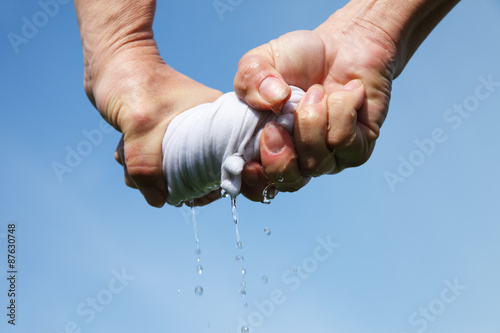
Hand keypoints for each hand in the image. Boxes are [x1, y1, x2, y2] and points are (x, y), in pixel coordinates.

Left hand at [84, 44, 221, 206]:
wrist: (110, 62)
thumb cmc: (131, 82)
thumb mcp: (140, 127)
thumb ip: (147, 168)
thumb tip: (159, 201)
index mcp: (218, 120)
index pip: (231, 163)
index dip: (215, 184)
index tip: (190, 193)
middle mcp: (208, 128)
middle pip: (202, 175)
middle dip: (170, 182)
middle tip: (148, 175)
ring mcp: (187, 135)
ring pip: (174, 174)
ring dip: (147, 176)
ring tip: (128, 153)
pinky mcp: (167, 139)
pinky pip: (158, 167)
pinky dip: (138, 168)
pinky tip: (123, 148)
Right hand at [235, 19, 394, 200]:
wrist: (345, 44)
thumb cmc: (300, 57)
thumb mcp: (261, 61)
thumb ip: (250, 78)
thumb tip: (273, 100)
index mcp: (268, 146)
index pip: (258, 185)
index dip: (254, 183)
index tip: (251, 164)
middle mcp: (299, 159)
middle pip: (289, 181)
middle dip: (280, 156)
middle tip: (278, 123)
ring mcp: (329, 158)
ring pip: (316, 161)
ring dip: (312, 119)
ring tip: (316, 91)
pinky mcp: (358, 150)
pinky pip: (343, 142)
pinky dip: (340, 109)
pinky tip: (347, 92)